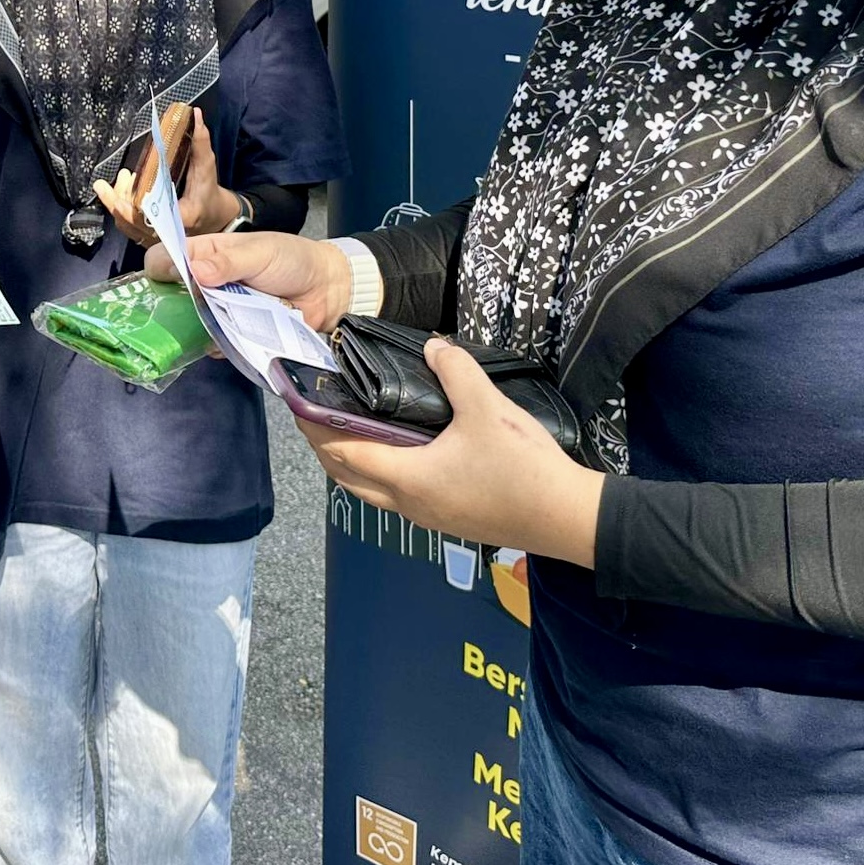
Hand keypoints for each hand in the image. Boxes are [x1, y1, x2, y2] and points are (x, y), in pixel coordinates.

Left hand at [96, 111, 235, 245]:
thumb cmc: (210, 193)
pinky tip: (118, 192)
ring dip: (116, 203)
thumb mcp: (208, 168)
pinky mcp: (149, 238)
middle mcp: (167, 234)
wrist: (215, 218)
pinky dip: (120, 211)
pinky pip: (128, 228)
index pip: (152, 217)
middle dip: (116, 200)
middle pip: (132, 222)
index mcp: (182, 218)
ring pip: (127, 226)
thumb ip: (200, 143)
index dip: (133, 208)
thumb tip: (194, 114)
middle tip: (107, 182)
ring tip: (119, 178)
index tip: (121, 193)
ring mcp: (156, 239)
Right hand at [148, 229, 357, 332]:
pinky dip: (217, 345)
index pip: (167, 258)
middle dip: (173, 305)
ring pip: (192, 322)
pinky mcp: (233, 333)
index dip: (160, 268)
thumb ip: (228, 262)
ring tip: (212, 325)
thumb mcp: (261, 253)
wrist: (326, 289)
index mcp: (207, 253)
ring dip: (197, 326)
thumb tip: (196, 271)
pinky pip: (214, 342)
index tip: (167, 281)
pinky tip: (223, 344)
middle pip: (173, 295)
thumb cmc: (292, 260)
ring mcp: (219, 309)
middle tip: (183, 310)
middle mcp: (206, 282)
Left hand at [300, 338, 603, 564]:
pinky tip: (394, 450)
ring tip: (346, 426)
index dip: (316, 427)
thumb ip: (455, 371)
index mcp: (408, 478)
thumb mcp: (487, 408)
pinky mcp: (446, 519)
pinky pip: (393, 495)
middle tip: (314, 411)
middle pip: (347, 476)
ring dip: (349, 461)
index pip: (343, 451)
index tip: (298, 402)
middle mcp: (408, 504)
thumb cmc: (523, 467)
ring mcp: (426, 516)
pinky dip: (377, 471)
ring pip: (369, 490)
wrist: (565, 518)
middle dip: (324, 445)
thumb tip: (434, 345)